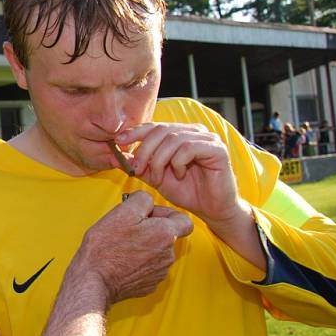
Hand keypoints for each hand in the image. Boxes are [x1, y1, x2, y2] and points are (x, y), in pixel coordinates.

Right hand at [73, 191, 192, 305]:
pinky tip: (123, 260)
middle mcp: (167, 254)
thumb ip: (142, 199)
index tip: (150, 214)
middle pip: (168, 236)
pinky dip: (139, 263)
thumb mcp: (121, 212)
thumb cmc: (105, 248)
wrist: (94, 280)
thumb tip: (146, 200)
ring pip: (158, 252)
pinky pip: (149, 268)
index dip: (166, 213)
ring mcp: (159, 272)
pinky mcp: (149, 284)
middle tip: (129, 228)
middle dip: (151, 229)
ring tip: (123, 246)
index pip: (184, 220)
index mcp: (165, 234)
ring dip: (145, 246)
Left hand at [115, 123, 240, 225]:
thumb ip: (140, 165)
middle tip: (138, 169)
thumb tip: (118, 155)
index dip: (135, 132)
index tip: (118, 141)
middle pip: (161, 130)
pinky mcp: (218, 149)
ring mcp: (207, 139)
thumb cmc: (186, 192)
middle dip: (144, 151)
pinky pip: (188, 148)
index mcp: (180, 133)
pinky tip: (179, 174)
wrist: (211, 210)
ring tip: (157, 178)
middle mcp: (194, 131)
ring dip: (159, 160)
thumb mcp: (156, 178)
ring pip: (173, 139)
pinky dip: (178, 162)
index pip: (154, 126)